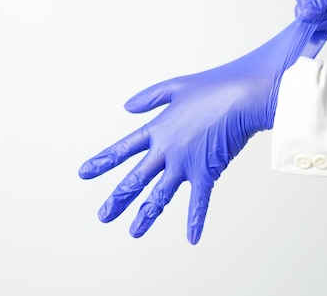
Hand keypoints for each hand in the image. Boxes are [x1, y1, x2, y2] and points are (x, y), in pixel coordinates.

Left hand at [78, 22, 326, 243]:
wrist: (242, 95)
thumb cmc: (213, 86)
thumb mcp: (175, 86)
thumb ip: (149, 98)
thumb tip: (126, 107)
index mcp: (157, 129)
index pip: (123, 149)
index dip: (102, 162)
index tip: (84, 174)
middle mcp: (166, 150)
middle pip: (135, 179)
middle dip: (118, 199)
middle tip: (103, 216)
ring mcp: (184, 164)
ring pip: (159, 196)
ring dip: (145, 215)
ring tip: (133, 232)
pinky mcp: (207, 172)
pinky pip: (199, 202)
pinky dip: (196, 220)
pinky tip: (192, 239)